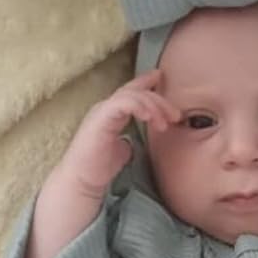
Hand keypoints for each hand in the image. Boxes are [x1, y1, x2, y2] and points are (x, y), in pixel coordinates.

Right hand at [62, 70, 181, 197]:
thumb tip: (135, 141)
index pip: (130, 92)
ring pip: (132, 95)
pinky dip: (139, 107)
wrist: (81, 181)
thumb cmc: (98, 169)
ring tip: (165, 123)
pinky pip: (123, 103)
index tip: (161, 76)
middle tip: (176, 115)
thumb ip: (128, 140)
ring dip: (153, 106)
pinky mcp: (100, 118)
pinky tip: (150, 117)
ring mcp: (102, 111)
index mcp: (110, 114)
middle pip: (136, 92)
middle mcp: (105, 108)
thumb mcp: (121, 150)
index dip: (146, 82)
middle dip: (159, 100)